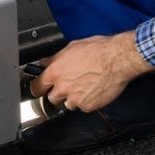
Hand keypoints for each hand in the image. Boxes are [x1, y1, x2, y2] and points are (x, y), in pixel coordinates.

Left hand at [27, 31, 154, 112]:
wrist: (117, 60)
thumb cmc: (98, 50)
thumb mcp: (72, 47)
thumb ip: (55, 58)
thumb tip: (45, 61)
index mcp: (56, 72)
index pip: (36, 87)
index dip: (38, 88)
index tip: (39, 88)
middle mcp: (63, 87)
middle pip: (51, 99)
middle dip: (57, 94)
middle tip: (68, 85)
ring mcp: (75, 99)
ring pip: (68, 104)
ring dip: (73, 98)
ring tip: (84, 86)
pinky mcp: (88, 106)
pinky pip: (83, 107)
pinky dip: (87, 101)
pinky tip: (94, 90)